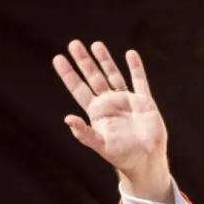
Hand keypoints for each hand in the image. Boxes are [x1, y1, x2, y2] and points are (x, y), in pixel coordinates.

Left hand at [53, 40, 171, 201]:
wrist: (145, 160)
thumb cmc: (121, 156)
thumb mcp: (99, 145)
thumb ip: (84, 133)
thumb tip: (67, 119)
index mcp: (96, 112)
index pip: (78, 88)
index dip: (68, 74)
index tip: (58, 58)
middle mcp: (108, 103)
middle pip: (93, 77)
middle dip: (83, 61)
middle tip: (73, 44)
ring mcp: (126, 100)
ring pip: (112, 74)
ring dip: (104, 60)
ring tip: (95, 44)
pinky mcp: (144, 101)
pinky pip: (139, 80)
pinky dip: (135, 67)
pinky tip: (130, 54)